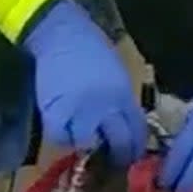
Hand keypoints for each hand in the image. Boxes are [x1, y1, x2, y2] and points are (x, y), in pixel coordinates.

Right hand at [21, 0, 145, 165]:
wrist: (61, 32)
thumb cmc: (92, 49)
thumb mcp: (117, 74)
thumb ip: (122, 100)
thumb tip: (124, 124)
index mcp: (124, 96)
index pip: (138, 132)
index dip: (136, 148)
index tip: (132, 154)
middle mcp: (106, 107)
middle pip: (119, 143)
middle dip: (118, 155)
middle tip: (113, 159)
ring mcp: (80, 110)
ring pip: (88, 144)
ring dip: (88, 147)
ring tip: (86, 143)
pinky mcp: (54, 111)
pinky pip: (60, 138)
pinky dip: (63, 139)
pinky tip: (65, 132)